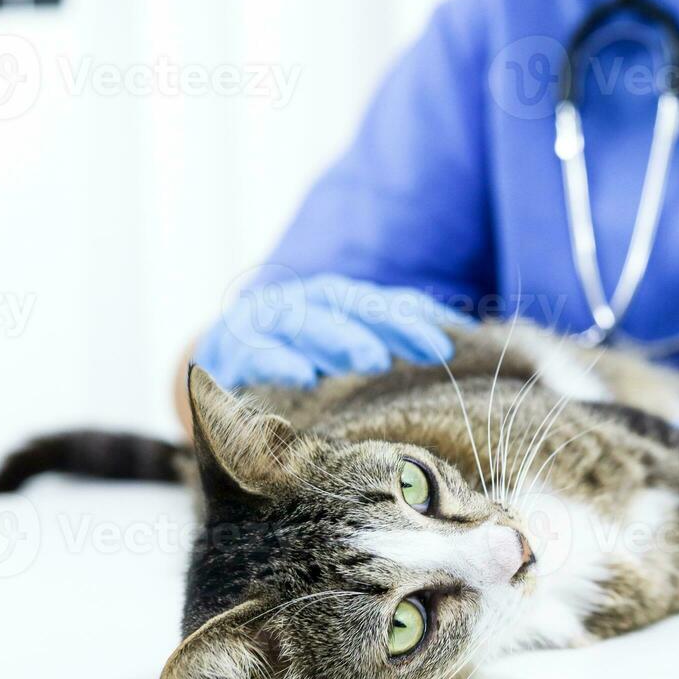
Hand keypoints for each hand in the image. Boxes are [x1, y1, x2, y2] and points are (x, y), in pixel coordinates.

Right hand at [194, 274, 472, 387]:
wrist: (214, 367)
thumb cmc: (296, 359)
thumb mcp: (342, 350)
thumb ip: (391, 339)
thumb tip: (463, 334)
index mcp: (334, 302)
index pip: (383, 304)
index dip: (419, 319)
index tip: (455, 343)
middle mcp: (303, 304)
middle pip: (351, 306)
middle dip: (393, 325)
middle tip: (430, 350)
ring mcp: (265, 324)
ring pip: (306, 322)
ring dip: (340, 338)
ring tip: (372, 359)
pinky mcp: (230, 352)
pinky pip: (256, 354)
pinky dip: (279, 361)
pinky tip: (304, 376)